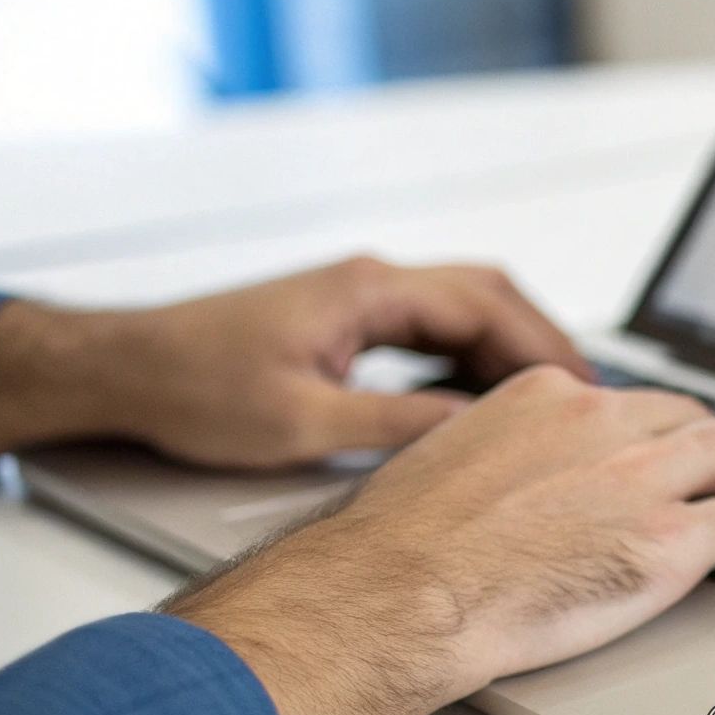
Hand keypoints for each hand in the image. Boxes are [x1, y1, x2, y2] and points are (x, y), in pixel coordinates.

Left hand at [0, 256, 593, 466]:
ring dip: (511, 348)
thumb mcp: (303, 423)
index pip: (484, 304)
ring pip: (464, 309)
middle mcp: (371, 281)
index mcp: (367, 291)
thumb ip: (397, 426)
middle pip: (487, 296)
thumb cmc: (193, 386)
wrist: (127, 368)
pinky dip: (474, 357)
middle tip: (587, 394)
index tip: (584, 386)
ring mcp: (361, 296)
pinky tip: (488, 397)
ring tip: (553, 400)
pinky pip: (434, 329)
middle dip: (543, 343)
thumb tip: (475, 433)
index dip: (543, 346)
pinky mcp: (349, 318)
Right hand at [163, 366, 714, 714]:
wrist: (400, 595)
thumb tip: (517, 470)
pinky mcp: (671, 542)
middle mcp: (604, 423)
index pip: (631, 399)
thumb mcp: (451, 455)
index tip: (671, 441)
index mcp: (549, 396)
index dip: (662, 426)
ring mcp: (644, 480)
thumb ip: (505, 449)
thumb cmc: (404, 544)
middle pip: (692, 417)